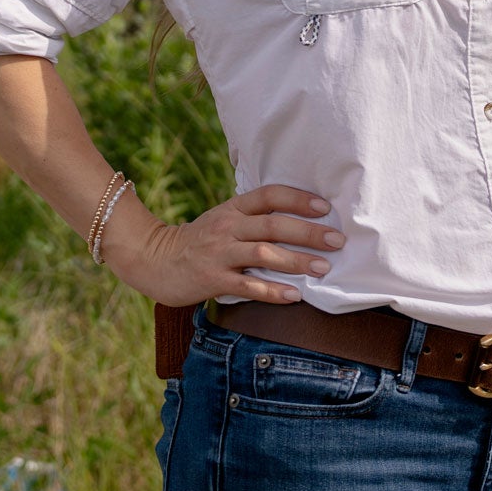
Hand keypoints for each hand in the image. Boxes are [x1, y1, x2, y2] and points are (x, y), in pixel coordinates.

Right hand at [109, 184, 344, 307]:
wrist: (154, 259)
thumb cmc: (199, 241)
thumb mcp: (224, 219)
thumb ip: (254, 217)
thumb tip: (298, 218)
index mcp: (233, 208)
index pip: (270, 195)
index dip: (299, 199)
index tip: (325, 207)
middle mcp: (228, 227)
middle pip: (274, 225)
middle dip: (309, 232)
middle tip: (337, 240)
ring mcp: (219, 253)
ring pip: (264, 254)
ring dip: (297, 261)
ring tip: (323, 268)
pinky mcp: (211, 279)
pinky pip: (247, 285)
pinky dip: (273, 291)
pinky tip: (294, 295)